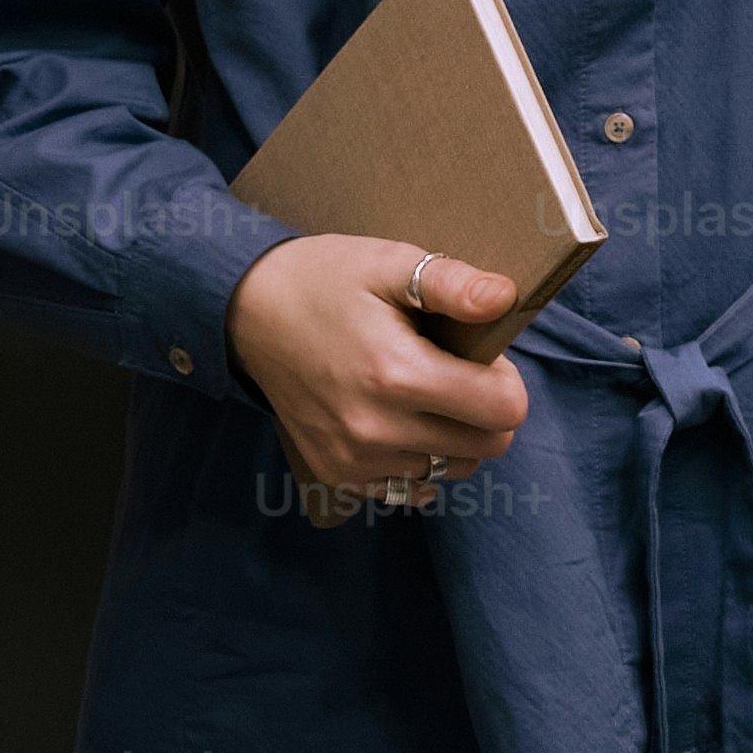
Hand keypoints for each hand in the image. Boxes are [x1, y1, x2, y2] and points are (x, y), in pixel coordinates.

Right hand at [227, 235, 528, 518]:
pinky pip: (411, 488)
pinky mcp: (338, 476)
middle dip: (486, 410)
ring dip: (454, 437)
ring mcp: (355, 461)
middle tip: (452, 371)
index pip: (504, 411)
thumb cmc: (325, 280)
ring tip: (419, 393)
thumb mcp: (387, 264)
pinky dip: (419, 460)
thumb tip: (505, 298)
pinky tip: (398, 421)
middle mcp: (376, 431)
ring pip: (453, 469)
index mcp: (397, 375)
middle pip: (487, 446)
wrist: (248, 312)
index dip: (505, 380)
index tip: (478, 357)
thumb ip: (450, 284)